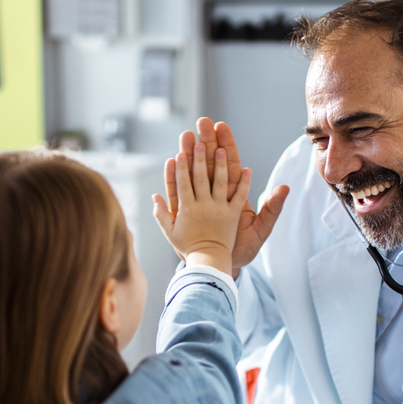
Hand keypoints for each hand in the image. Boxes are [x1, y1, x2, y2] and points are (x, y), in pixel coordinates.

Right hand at [152, 142, 251, 274]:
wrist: (209, 263)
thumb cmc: (187, 247)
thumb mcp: (170, 232)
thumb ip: (162, 214)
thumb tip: (155, 195)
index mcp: (188, 209)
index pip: (183, 183)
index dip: (182, 167)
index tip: (180, 153)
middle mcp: (204, 206)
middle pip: (201, 177)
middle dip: (199, 158)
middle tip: (199, 140)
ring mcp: (220, 209)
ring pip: (220, 182)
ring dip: (220, 164)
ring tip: (221, 148)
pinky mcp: (233, 215)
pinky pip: (239, 197)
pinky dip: (244, 184)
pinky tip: (247, 169)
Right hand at [169, 118, 288, 277]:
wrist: (221, 266)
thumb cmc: (242, 250)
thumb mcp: (261, 230)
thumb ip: (272, 209)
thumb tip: (285, 187)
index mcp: (232, 194)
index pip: (229, 164)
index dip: (225, 145)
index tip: (220, 127)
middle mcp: (215, 194)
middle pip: (210, 162)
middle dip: (206, 142)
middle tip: (200, 122)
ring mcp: (199, 201)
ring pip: (193, 172)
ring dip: (190, 154)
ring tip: (186, 135)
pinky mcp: (186, 213)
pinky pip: (179, 193)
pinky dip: (175, 178)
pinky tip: (173, 161)